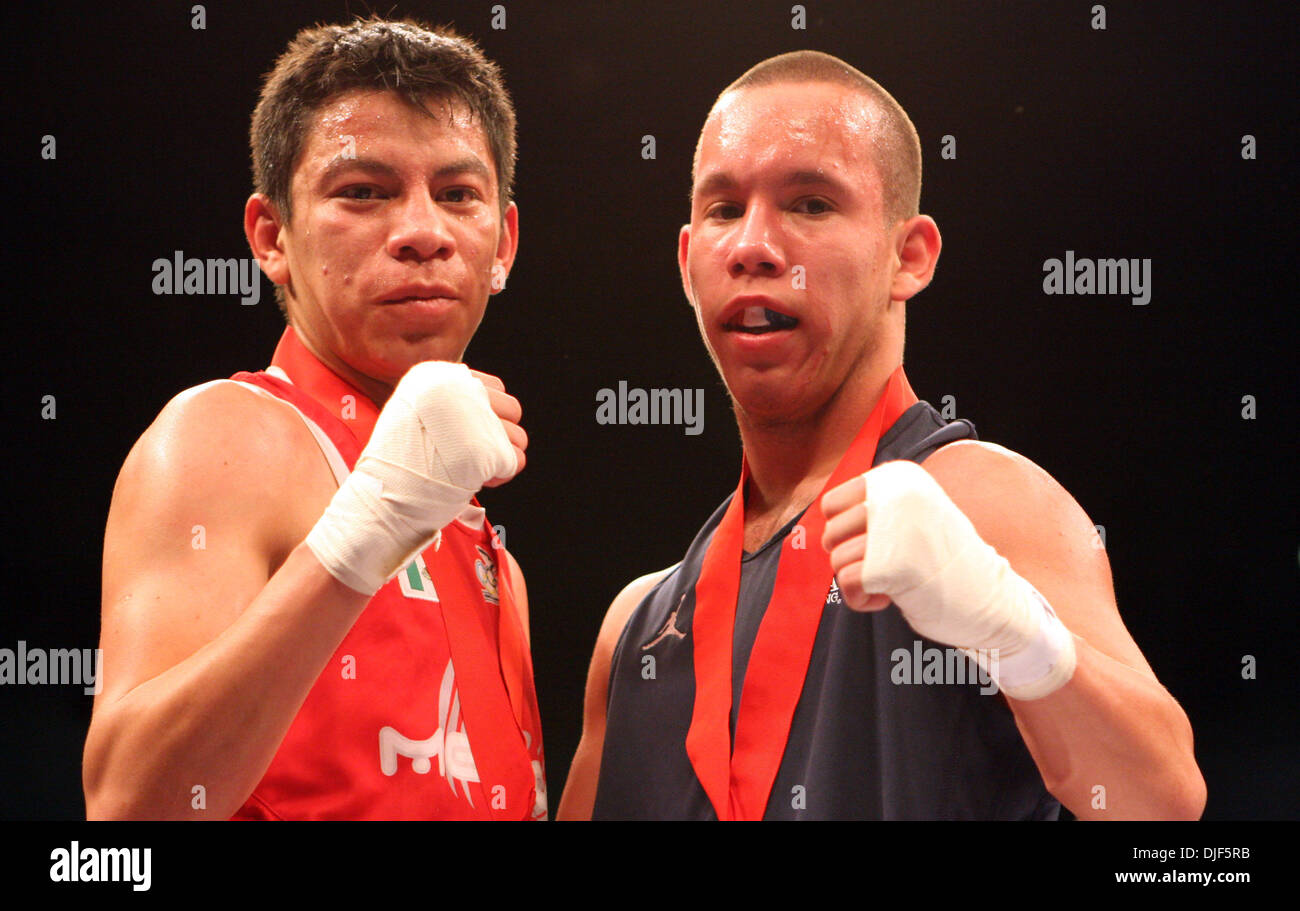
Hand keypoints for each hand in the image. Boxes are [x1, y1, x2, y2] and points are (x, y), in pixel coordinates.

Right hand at [306, 361, 518, 594]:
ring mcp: (475, 419)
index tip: (468, 438)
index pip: (495, 388)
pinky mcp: (487, 449)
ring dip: (504, 459)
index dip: (488, 417)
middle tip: (478, 457)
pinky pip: (513, 462)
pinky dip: (500, 477)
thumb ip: (450, 405)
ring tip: (477, 471)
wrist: (382, 494)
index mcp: (440, 377)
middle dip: (502, 437)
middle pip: (514, 409)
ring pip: (519, 437)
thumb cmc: (397, 462)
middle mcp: (460, 389)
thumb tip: (490, 412)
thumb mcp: (415, 413)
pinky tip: (477, 482)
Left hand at [823, 460, 1076, 698]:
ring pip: (836, 558)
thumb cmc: (944, 561)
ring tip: (893, 581)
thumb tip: (825, 517)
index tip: (875, 546)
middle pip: (831, 532)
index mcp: (900, 477)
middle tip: (885, 567)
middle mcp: (896, 495)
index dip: (845, 534)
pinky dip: (860, 599)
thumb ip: (874, 507)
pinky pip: (846, 583)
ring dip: (858, 580)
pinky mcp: (889, 566)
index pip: (833, 503)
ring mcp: (892, 529)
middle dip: (849, 558)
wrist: (992, 601)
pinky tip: (888, 598)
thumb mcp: (913, 514)